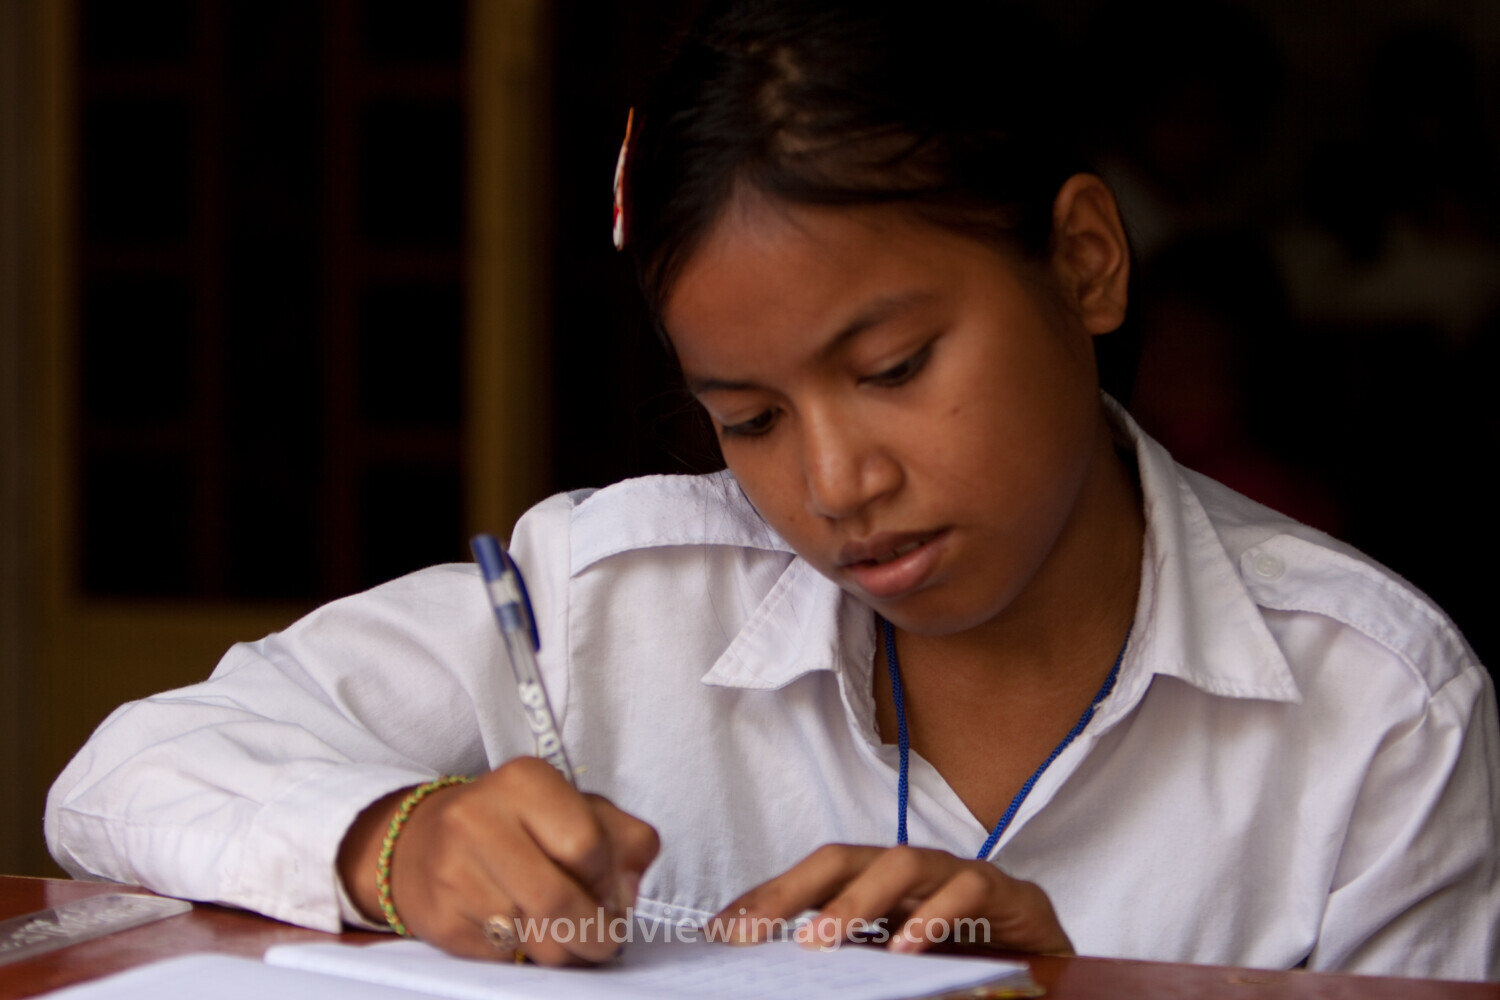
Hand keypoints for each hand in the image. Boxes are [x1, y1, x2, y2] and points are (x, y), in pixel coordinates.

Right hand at [338, 757, 658, 964]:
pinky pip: (506, 955)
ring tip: (567, 934)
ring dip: (565, 949)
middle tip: (604, 939)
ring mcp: (453, 871)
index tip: (613, 894)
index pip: (586, 844)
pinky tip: (525, 932)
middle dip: (595, 933)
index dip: (609, 880)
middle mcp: (479, 818)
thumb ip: (623, 838)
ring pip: (534, 937)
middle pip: (559, 900)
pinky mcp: (440, 919)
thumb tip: (627, 889)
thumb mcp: (577, 810)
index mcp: (524, 780)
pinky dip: (527, 954)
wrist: (423, 844)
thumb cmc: (517, 826)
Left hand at [712, 843, 1071, 955]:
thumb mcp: (896, 969)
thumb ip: (852, 968)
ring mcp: (960, 877)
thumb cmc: (971, 971)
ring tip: (819, 941)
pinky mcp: (1011, 894)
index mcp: (880, 889)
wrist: (1056, 975)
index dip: (766, 898)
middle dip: (792, 889)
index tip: (720, 930)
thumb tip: (784, 978)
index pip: (812, 879)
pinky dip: (935, 917)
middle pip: (843, 858)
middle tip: (751, 931)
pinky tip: (907, 949)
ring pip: (900, 864)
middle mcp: (914, 874)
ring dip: (856, 901)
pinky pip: (968, 889)